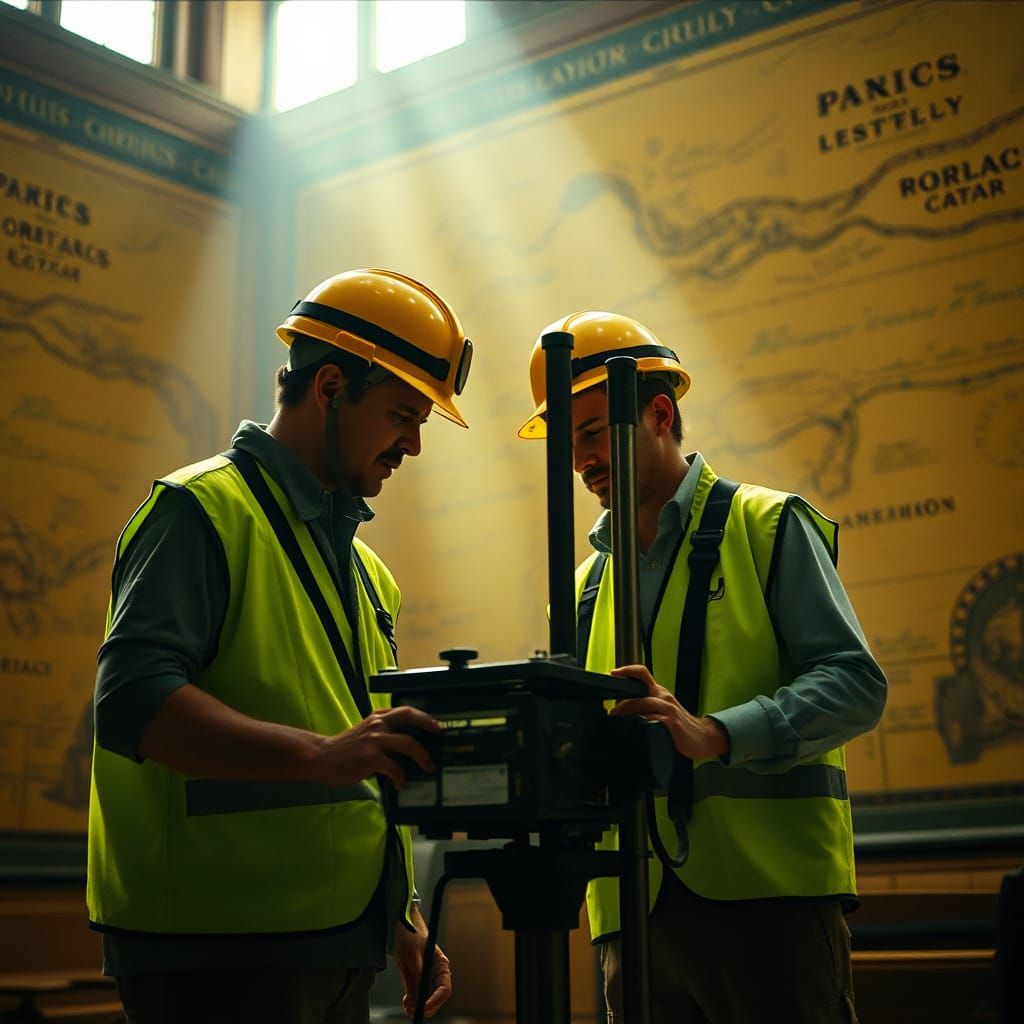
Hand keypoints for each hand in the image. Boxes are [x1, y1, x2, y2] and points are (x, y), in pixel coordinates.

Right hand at [313, 706, 440, 788]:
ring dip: (423, 756)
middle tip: (439, 735)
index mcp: (377, 717)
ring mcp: (375, 740)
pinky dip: (402, 778)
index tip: (435, 724)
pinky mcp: (371, 758)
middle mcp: (378, 724)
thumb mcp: (365, 733)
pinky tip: (401, 784)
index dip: (423, 716)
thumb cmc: (344, 749)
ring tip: (428, 766)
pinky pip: (395, 768)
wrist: (320, 757)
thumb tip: (406, 748)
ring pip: (409, 743)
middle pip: (410, 716)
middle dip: (428, 724)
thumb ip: (382, 734)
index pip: (405, 710)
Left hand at [393, 911, 452, 1017]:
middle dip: (426, 1006)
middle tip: (414, 1012)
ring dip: (417, 1005)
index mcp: (440, 964)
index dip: (436, 1000)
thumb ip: (420, 972)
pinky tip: (405, 1002)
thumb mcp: (414, 953)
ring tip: (407, 1008)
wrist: (397, 925)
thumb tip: (421, 993)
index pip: (444, 988)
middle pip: (434, 996)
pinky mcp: (413, 976)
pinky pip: (414, 994)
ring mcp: (423, 975)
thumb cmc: (410, 933)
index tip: (425, 1008)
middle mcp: (433, 972)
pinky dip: (411, 1001)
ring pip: (424, 997)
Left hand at [609, 664, 729, 759]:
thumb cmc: (680, 725)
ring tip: (617, 719)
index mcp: (659, 692)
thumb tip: (622, 709)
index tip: (612, 673)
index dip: (627, 670)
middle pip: (639, 689)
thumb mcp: (663, 710)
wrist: (703, 737)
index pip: (642, 673)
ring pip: (643, 703)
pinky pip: (652, 719)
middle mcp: (663, 697)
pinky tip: (635, 727)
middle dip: (621, 700)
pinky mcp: (672, 723)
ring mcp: (669, 709)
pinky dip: (641, 722)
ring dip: (627, 710)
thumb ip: (646, 707)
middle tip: (611, 712)